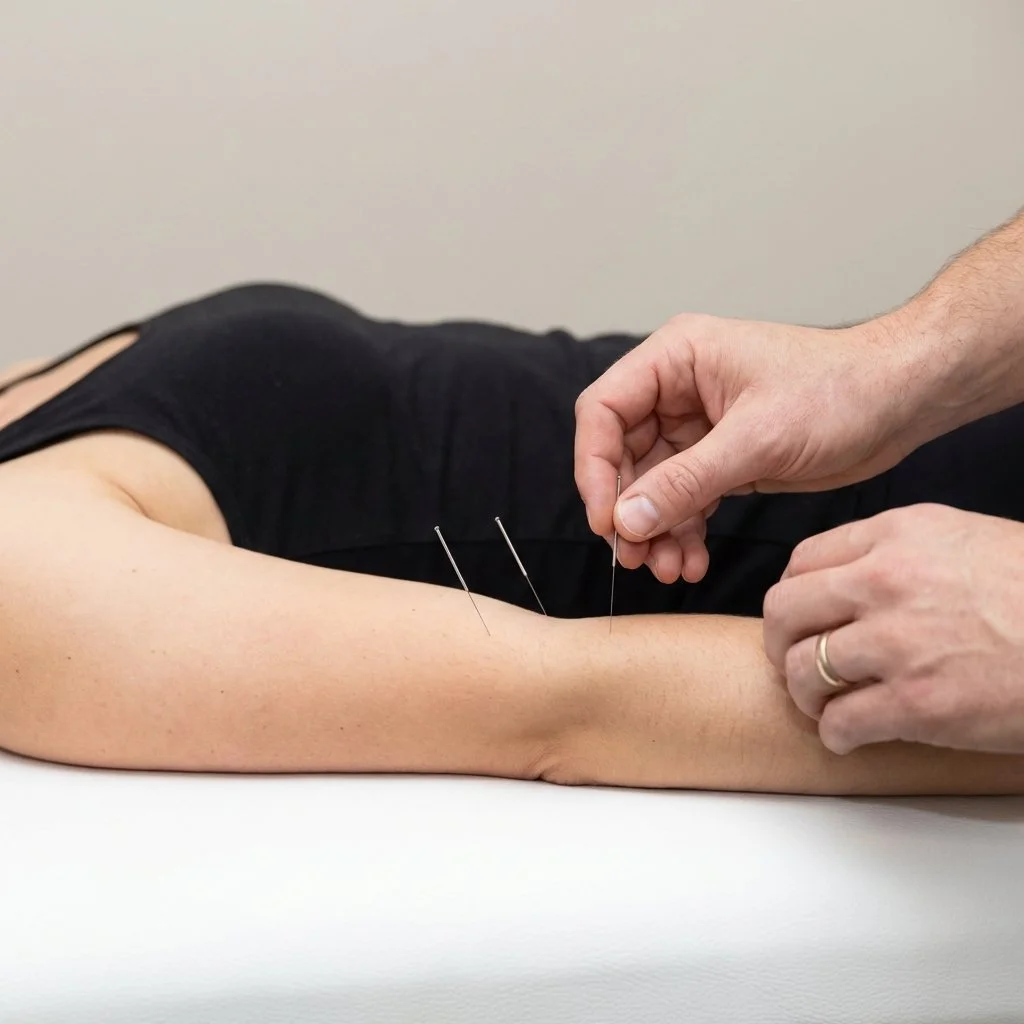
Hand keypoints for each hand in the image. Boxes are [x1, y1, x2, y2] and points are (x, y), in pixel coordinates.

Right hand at [574, 311, 932, 581]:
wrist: (901, 401)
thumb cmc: (840, 391)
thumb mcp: (758, 439)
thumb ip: (687, 481)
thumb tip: (627, 520)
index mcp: (676, 359)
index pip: (603, 409)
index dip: (593, 467)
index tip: (606, 520)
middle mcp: (677, 390)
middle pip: (620, 455)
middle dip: (627, 510)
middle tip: (636, 556)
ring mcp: (697, 426)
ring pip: (649, 485)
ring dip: (655, 529)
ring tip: (670, 569)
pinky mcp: (720, 459)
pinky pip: (682, 500)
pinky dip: (682, 532)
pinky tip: (692, 561)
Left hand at [763, 503, 1023, 754]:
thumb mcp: (964, 540)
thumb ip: (898, 552)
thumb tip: (849, 580)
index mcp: (897, 534)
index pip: (803, 560)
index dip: (794, 594)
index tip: (802, 617)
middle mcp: (886, 581)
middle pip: (785, 611)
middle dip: (782, 643)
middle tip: (796, 662)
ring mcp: (898, 643)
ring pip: (803, 670)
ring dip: (806, 694)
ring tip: (826, 704)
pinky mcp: (918, 704)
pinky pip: (840, 722)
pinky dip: (837, 735)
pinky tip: (851, 736)